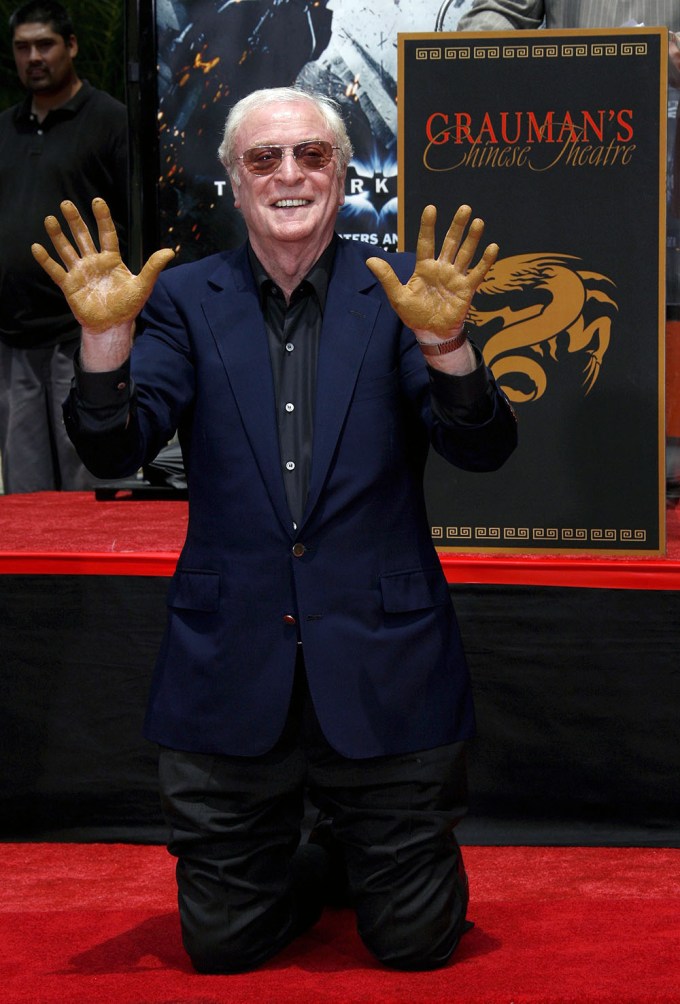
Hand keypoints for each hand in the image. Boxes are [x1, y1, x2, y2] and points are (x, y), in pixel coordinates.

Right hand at [31, 198, 174, 333]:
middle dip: (75, 220)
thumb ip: (153, 268)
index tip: (97, 201)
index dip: (102, 218)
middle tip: (66, 203)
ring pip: (67, 249)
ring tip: (50, 219)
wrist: (112, 326)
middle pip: (83, 237)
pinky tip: (37, 247)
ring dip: (58, 235)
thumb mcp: (142, 286)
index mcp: (111, 259)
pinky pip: (55, 270)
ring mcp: (80, 272)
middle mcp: (94, 262)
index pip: (107, 234)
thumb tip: (170, 251)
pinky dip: (46, 260)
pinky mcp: (69, 285)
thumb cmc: (128, 306)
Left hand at [366, 204, 497, 338]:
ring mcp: (455, 277)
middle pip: (450, 243)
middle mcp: (441, 268)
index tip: (431, 209)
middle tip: (464, 208)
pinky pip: (477, 272)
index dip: (428, 226)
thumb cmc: (414, 314)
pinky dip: (486, 261)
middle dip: (457, 226)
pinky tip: (493, 247)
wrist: (431, 333)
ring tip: (478, 222)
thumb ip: (387, 278)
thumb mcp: (398, 296)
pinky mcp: (466, 289)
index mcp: (424, 268)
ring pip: (465, 254)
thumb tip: (369, 260)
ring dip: (472, 239)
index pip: (426, 243)